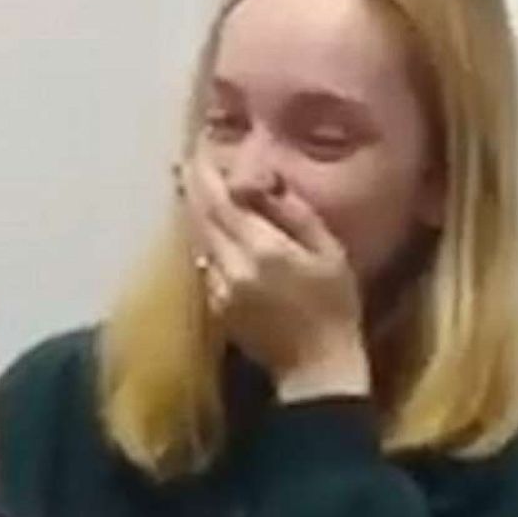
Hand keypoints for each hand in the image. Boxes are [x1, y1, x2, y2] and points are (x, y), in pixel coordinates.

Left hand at [179, 152, 370, 401]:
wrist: (316, 366)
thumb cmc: (334, 305)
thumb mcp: (328, 251)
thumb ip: (293, 213)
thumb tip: (261, 181)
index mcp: (263, 249)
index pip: (221, 201)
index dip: (205, 174)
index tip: (196, 150)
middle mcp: (233, 266)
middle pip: (201, 218)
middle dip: (191, 187)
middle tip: (182, 162)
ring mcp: (220, 289)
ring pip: (198, 240)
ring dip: (192, 213)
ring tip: (188, 187)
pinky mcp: (217, 307)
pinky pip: (204, 265)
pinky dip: (203, 242)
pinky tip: (207, 230)